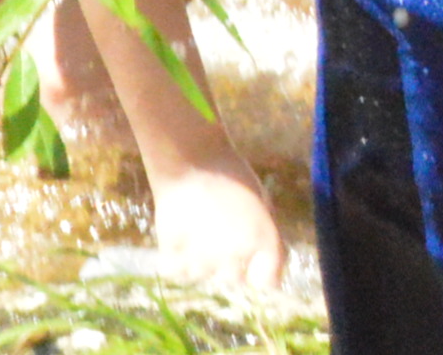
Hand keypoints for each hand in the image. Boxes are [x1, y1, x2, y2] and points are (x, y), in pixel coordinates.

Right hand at [147, 161, 296, 292]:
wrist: (191, 159)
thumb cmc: (231, 175)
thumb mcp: (261, 202)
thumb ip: (267, 237)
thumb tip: (268, 268)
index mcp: (263, 240)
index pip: (267, 284)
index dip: (259, 276)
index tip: (252, 267)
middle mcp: (236, 256)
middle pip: (233, 283)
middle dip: (229, 268)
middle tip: (218, 243)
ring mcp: (203, 259)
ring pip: (203, 278)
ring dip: (200, 264)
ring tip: (197, 236)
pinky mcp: (174, 256)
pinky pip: (177, 272)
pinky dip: (177, 262)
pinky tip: (180, 242)